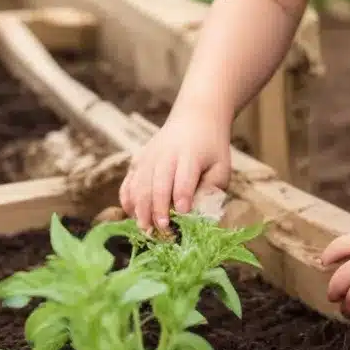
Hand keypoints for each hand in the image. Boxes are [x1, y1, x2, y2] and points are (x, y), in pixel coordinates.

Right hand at [118, 108, 230, 232]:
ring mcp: (149, 156)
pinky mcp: (138, 159)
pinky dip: (127, 199)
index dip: (182, 196)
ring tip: (145, 229)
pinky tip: (132, 214)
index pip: (184, 178)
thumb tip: (201, 212)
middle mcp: (166, 155)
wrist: (195, 119)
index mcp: (190, 155)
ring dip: (140, 209)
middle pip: (158, 184)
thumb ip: (213, 188)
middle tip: (162, 230)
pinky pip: (128, 182)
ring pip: (139, 185)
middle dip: (158, 209)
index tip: (183, 212)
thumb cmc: (210, 149)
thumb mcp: (221, 165)